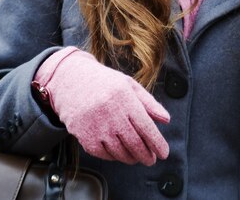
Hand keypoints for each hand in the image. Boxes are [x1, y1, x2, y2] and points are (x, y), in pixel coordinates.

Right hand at [33, 47, 169, 165]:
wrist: (72, 81)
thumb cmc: (105, 83)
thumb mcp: (129, 85)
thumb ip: (149, 103)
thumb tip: (166, 119)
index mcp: (125, 99)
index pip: (146, 127)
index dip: (157, 143)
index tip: (164, 153)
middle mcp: (112, 114)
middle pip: (135, 144)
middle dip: (146, 155)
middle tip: (151, 159)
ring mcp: (97, 127)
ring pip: (120, 152)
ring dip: (131, 158)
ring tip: (136, 156)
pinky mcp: (85, 137)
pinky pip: (104, 155)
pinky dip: (114, 157)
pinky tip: (118, 152)